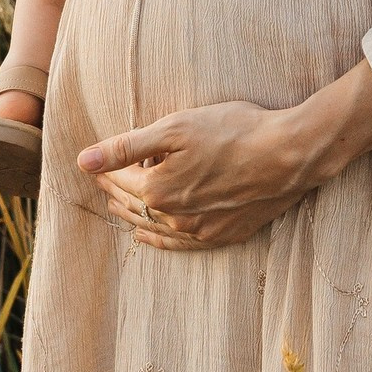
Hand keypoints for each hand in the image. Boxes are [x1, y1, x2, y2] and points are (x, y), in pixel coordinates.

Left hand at [79, 59, 371, 249]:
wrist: (289, 154)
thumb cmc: (234, 132)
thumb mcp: (176, 128)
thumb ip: (127, 146)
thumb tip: (82, 161)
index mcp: (157, 191)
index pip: (119, 180)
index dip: (105, 169)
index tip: (94, 162)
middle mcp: (174, 218)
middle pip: (133, 205)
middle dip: (114, 191)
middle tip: (101, 180)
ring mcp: (200, 231)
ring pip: (153, 227)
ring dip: (132, 215)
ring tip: (117, 204)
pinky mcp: (224, 234)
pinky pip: (179, 244)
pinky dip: (158, 240)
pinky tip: (148, 237)